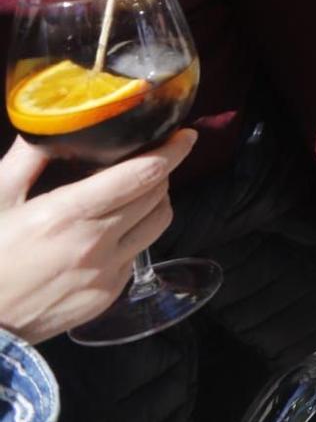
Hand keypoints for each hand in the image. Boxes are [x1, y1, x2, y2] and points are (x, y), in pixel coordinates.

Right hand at [0, 128, 193, 342]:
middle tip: (148, 162)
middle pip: (157, 195)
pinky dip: (135, 235)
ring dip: (155, 202)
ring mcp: (105, 274)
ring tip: (136, 193)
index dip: (171, 151)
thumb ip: (26, 159)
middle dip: (160, 172)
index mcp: (67, 215)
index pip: (141, 175)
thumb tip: (51, 124)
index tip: (184, 135)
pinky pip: (138, 254)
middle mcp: (95, 245)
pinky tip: (111, 231)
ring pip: (158, 224)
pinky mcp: (107, 297)